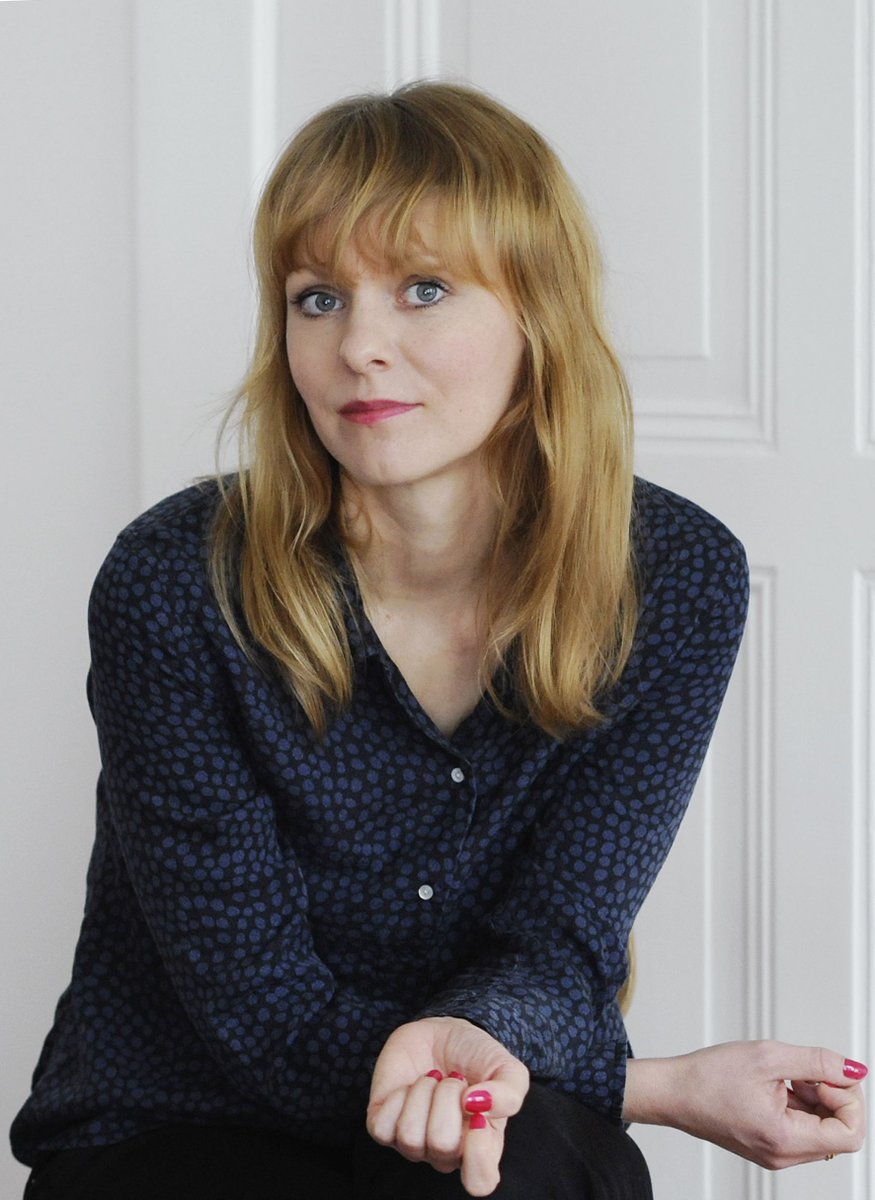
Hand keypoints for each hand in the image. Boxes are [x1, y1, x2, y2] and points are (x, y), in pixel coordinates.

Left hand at [367, 1016, 529, 1195]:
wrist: (441, 1031)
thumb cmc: (476, 1056)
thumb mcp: (507, 1068)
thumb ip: (509, 1093)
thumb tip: (482, 1107)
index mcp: (481, 1148)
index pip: (479, 1182)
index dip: (478, 1157)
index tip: (479, 1118)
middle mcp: (446, 1153)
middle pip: (442, 1146)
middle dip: (448, 1096)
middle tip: (454, 1079)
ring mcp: (414, 1144)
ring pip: (410, 1136)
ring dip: (423, 1092)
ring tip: (433, 1079)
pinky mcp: (384, 1128)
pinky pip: (383, 1128)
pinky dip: (398, 1097)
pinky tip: (410, 1086)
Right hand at [624, 1040, 866, 1168]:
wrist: (673, 1092)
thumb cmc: (708, 1077)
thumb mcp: (767, 1057)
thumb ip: (817, 1062)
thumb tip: (854, 1070)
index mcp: (785, 1140)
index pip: (851, 1133)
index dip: (848, 1098)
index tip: (825, 1075)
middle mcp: (785, 1156)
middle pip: (840, 1132)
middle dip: (832, 1094)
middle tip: (803, 1071)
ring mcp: (777, 1153)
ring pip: (823, 1128)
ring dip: (816, 1097)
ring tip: (785, 1075)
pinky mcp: (770, 1145)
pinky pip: (803, 1128)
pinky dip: (801, 1103)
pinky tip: (777, 1084)